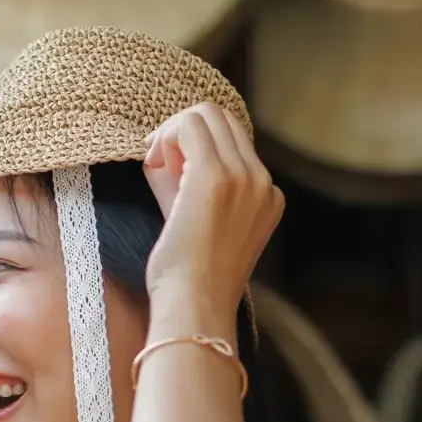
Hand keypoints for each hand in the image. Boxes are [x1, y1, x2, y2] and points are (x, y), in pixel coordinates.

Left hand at [140, 104, 282, 332]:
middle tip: (159, 163)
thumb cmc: (189, 278)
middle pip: (222, 117)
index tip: (168, 169)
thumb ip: (187, 184)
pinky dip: (164, 137)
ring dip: (172, 132)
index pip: (232, 139)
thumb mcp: (198, 222)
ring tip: (158, 166)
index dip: (194, 145)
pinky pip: (188, 125)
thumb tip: (162, 150)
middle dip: (182, 132)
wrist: (194, 307)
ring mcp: (244, 178)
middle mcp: (263, 183)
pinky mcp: (216, 178)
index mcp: (268, 196)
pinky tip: (154, 163)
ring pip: (205, 114)